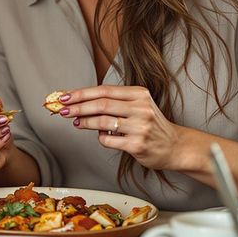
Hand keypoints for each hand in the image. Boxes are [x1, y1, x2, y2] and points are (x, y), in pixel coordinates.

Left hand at [55, 86, 185, 170]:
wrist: (175, 146)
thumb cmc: (151, 124)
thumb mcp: (138, 105)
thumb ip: (114, 102)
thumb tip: (81, 102)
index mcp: (139, 94)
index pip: (104, 90)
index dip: (81, 93)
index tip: (65, 97)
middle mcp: (141, 108)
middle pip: (101, 104)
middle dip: (78, 107)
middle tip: (62, 110)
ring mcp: (140, 127)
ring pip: (103, 122)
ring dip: (85, 122)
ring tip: (77, 122)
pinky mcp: (137, 145)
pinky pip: (109, 140)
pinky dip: (101, 137)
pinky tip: (102, 136)